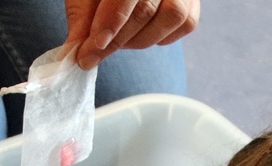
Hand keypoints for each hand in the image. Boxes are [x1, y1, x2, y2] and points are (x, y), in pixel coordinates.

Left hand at [65, 0, 200, 69]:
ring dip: (141, 39)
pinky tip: (142, 33)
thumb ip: (82, 17)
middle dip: (117, 40)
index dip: (110, 23)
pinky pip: (186, 23)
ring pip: (173, 16)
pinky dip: (162, 37)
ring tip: (119, 39)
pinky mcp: (192, 0)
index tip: (92, 48)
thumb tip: (78, 51)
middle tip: (94, 54)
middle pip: (146, 10)